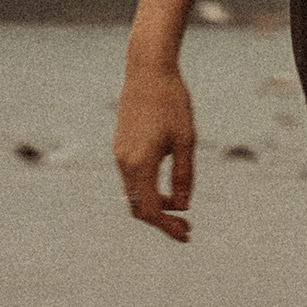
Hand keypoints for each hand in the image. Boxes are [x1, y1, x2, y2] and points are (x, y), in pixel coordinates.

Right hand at [114, 63, 197, 241]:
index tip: (187, 234)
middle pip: (138, 206)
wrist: (148, 72)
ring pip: (134, 193)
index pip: (149, 209)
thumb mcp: (186, 140)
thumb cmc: (172, 103)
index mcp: (139, 164)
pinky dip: (148, 190)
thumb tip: (183, 206)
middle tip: (187, 227)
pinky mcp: (121, 147)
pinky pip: (132, 179)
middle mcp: (124, 163)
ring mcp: (119, 155)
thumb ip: (184, 175)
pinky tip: (167, 189)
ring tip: (179, 210)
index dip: (167, 226)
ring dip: (155, 205)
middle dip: (161, 220)